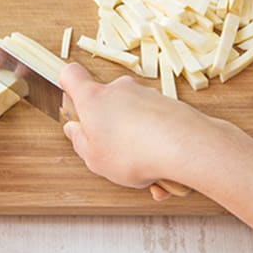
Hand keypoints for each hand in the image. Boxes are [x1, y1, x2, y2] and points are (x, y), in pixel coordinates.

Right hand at [59, 63, 242, 195]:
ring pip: (133, 119)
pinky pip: (156, 128)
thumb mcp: (94, 157)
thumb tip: (74, 129)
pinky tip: (164, 177)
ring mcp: (147, 95)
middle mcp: (120, 90)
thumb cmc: (133, 152)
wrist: (185, 146)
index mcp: (94, 98)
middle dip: (108, 129)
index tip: (70, 99)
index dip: (67, 85)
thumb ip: (80, 142)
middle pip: (106, 103)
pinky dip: (157, 149)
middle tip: (113, 156)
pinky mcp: (169, 104)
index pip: (71, 75)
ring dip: (137, 145)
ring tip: (147, 176)